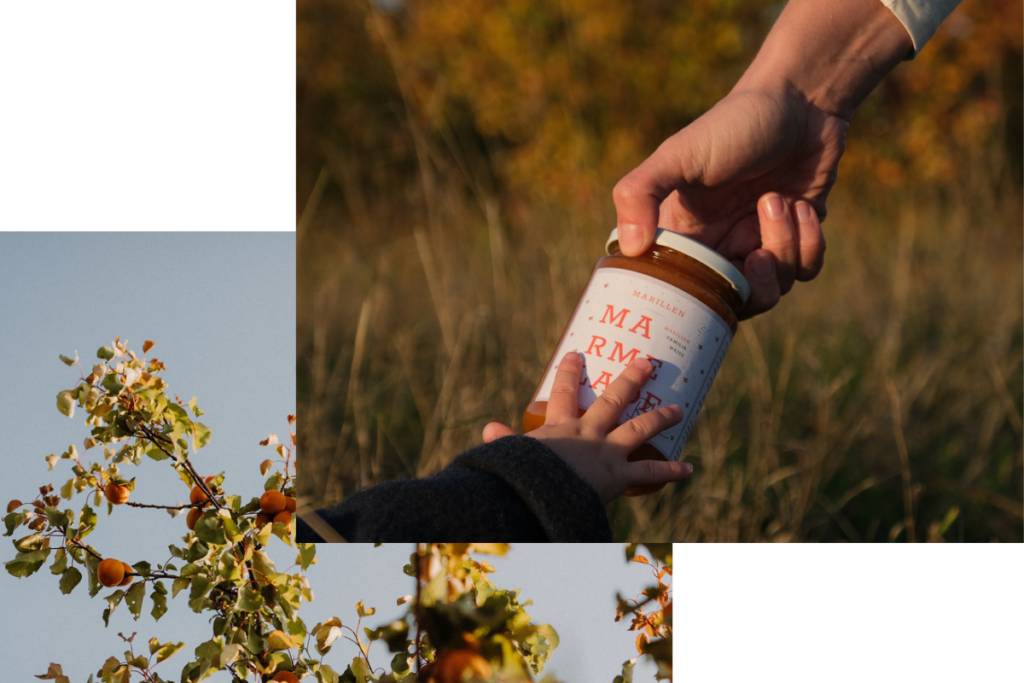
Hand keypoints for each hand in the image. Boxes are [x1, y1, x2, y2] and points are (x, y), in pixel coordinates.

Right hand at [481, 352, 692, 502]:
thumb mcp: (508, 455)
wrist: (538, 494)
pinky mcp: (619, 476)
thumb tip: (489, 427)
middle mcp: (588, 433)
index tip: (576, 354)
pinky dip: (670, 471)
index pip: (562, 393)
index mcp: (559, 427)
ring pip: (639, 428)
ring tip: (679, 409)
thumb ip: (502, 441)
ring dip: (660, 417)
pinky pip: (649, 473)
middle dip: (630, 379)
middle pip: (613, 400)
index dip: (568, 372)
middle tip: (645, 363)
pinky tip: (689, 468)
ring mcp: (606, 453)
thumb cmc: (520, 476)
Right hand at [613, 87, 836, 317]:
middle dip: (753, 287)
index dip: (692, 306)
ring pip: (775, 289)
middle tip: (757, 255)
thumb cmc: (734, 123)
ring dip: (784, 247)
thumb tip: (630, 248)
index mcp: (684, 235)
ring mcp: (759, 242)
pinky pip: (805, 270)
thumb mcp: (678, 154)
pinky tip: (802, 206)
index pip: (679, 292)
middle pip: (733, 303)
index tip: (706, 299)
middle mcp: (721, 245)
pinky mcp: (797, 236)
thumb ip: (640, 193)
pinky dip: (809, 244)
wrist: (802, 99)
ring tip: (777, 201)